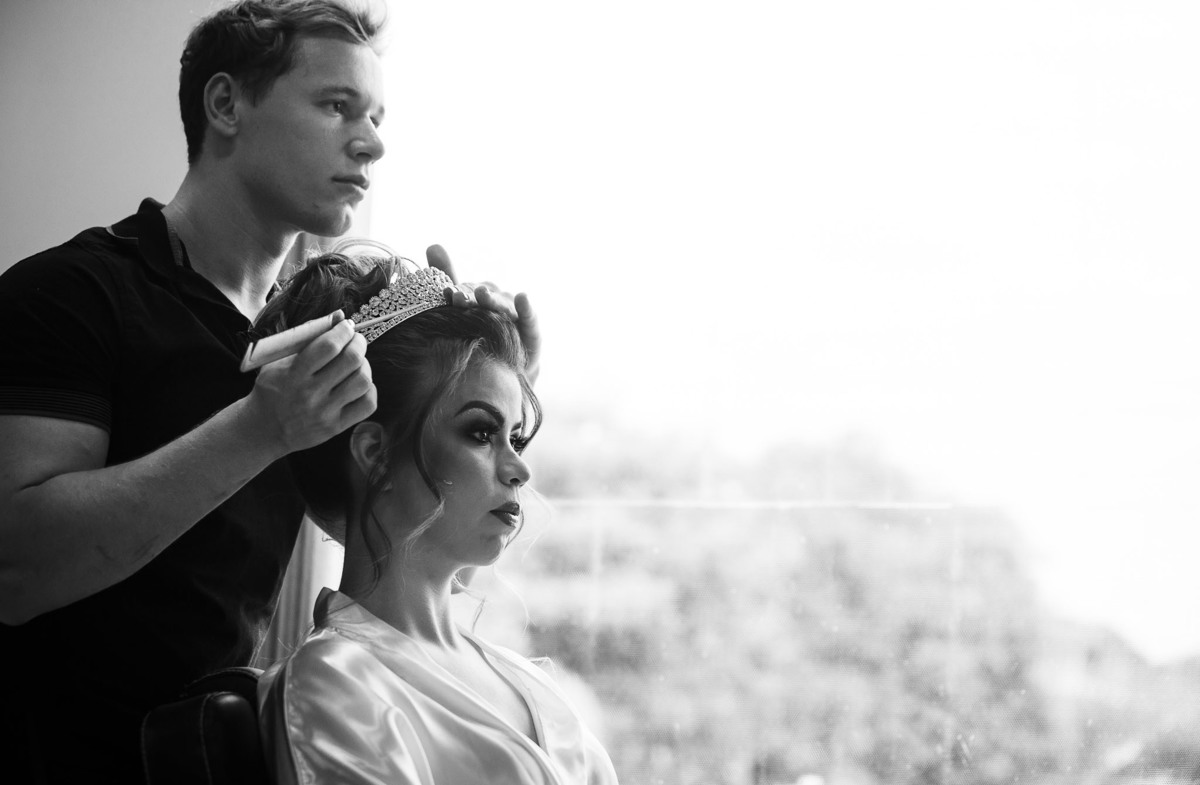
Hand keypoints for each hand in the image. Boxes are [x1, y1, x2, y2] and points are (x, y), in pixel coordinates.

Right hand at [245, 311, 377, 453]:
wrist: (264, 429)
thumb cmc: (272, 389)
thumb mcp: (278, 360)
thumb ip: (307, 337)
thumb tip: (340, 316)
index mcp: (294, 374)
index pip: (328, 346)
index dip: (344, 331)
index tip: (347, 326)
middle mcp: (310, 394)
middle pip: (351, 360)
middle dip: (359, 343)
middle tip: (356, 341)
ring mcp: (324, 412)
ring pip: (363, 381)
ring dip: (365, 366)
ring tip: (356, 363)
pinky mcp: (336, 427)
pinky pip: (368, 404)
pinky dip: (369, 390)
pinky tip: (358, 385)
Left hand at [426, 244, 540, 383]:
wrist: (503, 372)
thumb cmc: (481, 338)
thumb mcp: (463, 312)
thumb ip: (448, 279)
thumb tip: (433, 244)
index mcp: (478, 297)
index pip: (467, 290)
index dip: (458, 291)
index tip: (447, 294)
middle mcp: (498, 301)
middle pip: (485, 294)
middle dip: (471, 296)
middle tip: (459, 299)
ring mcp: (515, 314)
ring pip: (503, 303)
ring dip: (492, 299)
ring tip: (482, 295)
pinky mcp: (531, 329)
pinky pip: (529, 316)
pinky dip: (526, 307)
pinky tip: (522, 298)